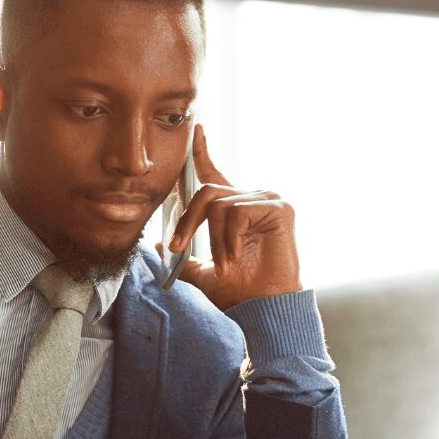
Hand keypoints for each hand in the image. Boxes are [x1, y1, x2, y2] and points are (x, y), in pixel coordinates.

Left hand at [167, 124, 300, 311]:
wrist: (264, 308)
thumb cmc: (240, 291)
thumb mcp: (204, 273)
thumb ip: (185, 258)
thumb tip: (158, 246)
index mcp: (236, 209)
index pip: (214, 174)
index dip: (202, 152)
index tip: (196, 130)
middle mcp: (252, 198)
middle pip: (207, 192)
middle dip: (186, 221)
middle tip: (176, 248)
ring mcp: (268, 200)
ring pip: (219, 204)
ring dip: (213, 240)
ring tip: (224, 263)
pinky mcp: (279, 208)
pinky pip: (237, 213)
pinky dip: (229, 238)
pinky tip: (236, 256)